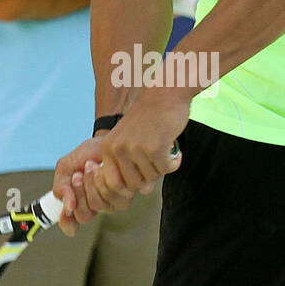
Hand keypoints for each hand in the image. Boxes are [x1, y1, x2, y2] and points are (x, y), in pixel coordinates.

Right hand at [53, 137, 127, 236]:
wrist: (106, 139)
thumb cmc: (87, 155)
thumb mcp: (66, 168)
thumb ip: (61, 187)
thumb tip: (67, 206)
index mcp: (79, 203)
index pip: (71, 225)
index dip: (67, 222)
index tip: (66, 210)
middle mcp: (95, 206)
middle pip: (84, 216)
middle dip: (78, 193)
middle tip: (77, 175)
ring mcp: (111, 203)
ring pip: (98, 206)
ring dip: (91, 185)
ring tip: (89, 166)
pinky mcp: (126, 194)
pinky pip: (112, 196)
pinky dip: (104, 180)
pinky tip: (102, 167)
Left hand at [81, 90, 186, 212]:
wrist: (166, 93)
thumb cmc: (149, 118)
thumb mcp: (131, 140)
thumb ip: (133, 167)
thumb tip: (143, 192)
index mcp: (108, 148)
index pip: (111, 184)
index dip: (127, 188)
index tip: (141, 181)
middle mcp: (119, 149)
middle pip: (133, 185)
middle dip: (148, 179)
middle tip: (157, 164)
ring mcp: (136, 149)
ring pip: (151, 178)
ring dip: (162, 169)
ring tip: (166, 153)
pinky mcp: (155, 148)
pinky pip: (166, 169)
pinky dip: (174, 163)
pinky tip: (176, 152)